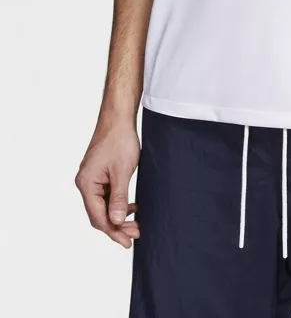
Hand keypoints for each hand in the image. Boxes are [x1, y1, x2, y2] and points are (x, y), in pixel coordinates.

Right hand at [75, 114, 140, 247]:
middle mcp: (85, 184)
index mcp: (86, 184)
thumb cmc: (120, 141)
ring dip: (118, 216)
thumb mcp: (123, 171)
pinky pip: (106, 196)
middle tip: (136, 235)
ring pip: (103, 206)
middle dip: (117, 226)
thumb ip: (119, 197)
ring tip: (136, 224)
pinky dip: (118, 204)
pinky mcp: (99, 174)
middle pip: (99, 214)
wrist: (118, 118)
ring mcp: (91, 179)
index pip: (98, 217)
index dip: (113, 231)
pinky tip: (130, 208)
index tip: (128, 241)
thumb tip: (117, 221)